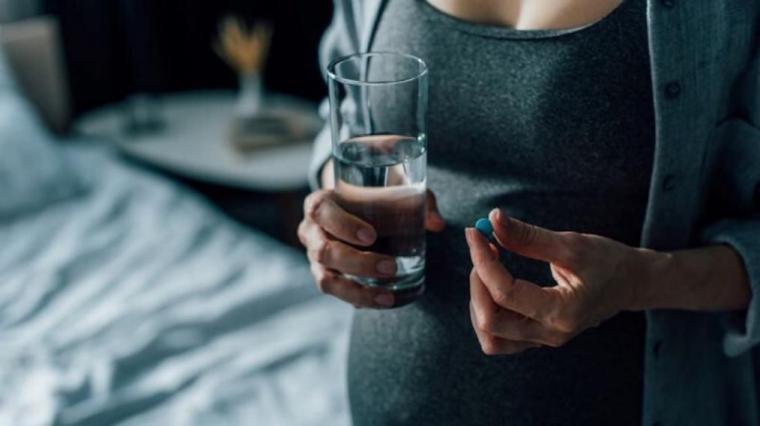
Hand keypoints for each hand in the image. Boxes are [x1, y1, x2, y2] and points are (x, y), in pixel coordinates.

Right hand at [298, 188, 444, 307]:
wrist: (360, 211)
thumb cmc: (375, 197)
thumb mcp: (395, 190)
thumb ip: (418, 202)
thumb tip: (437, 223)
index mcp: (320, 204)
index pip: (322, 212)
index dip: (343, 225)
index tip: (371, 235)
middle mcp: (311, 233)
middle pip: (324, 251)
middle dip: (358, 263)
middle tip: (391, 267)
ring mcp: (316, 259)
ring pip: (327, 281)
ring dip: (358, 291)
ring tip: (388, 296)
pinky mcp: (328, 278)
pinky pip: (339, 294)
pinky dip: (361, 300)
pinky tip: (385, 301)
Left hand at [465, 209, 650, 354]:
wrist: (630, 284)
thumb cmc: (607, 261)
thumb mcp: (572, 244)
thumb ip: (530, 236)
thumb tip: (493, 219)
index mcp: (562, 313)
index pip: (505, 294)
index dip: (482, 261)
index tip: (474, 233)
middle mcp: (549, 334)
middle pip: (490, 322)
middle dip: (477, 283)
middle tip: (483, 249)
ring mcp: (541, 340)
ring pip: (490, 336)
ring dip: (478, 302)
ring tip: (488, 268)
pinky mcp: (535, 337)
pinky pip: (498, 337)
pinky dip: (486, 311)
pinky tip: (493, 283)